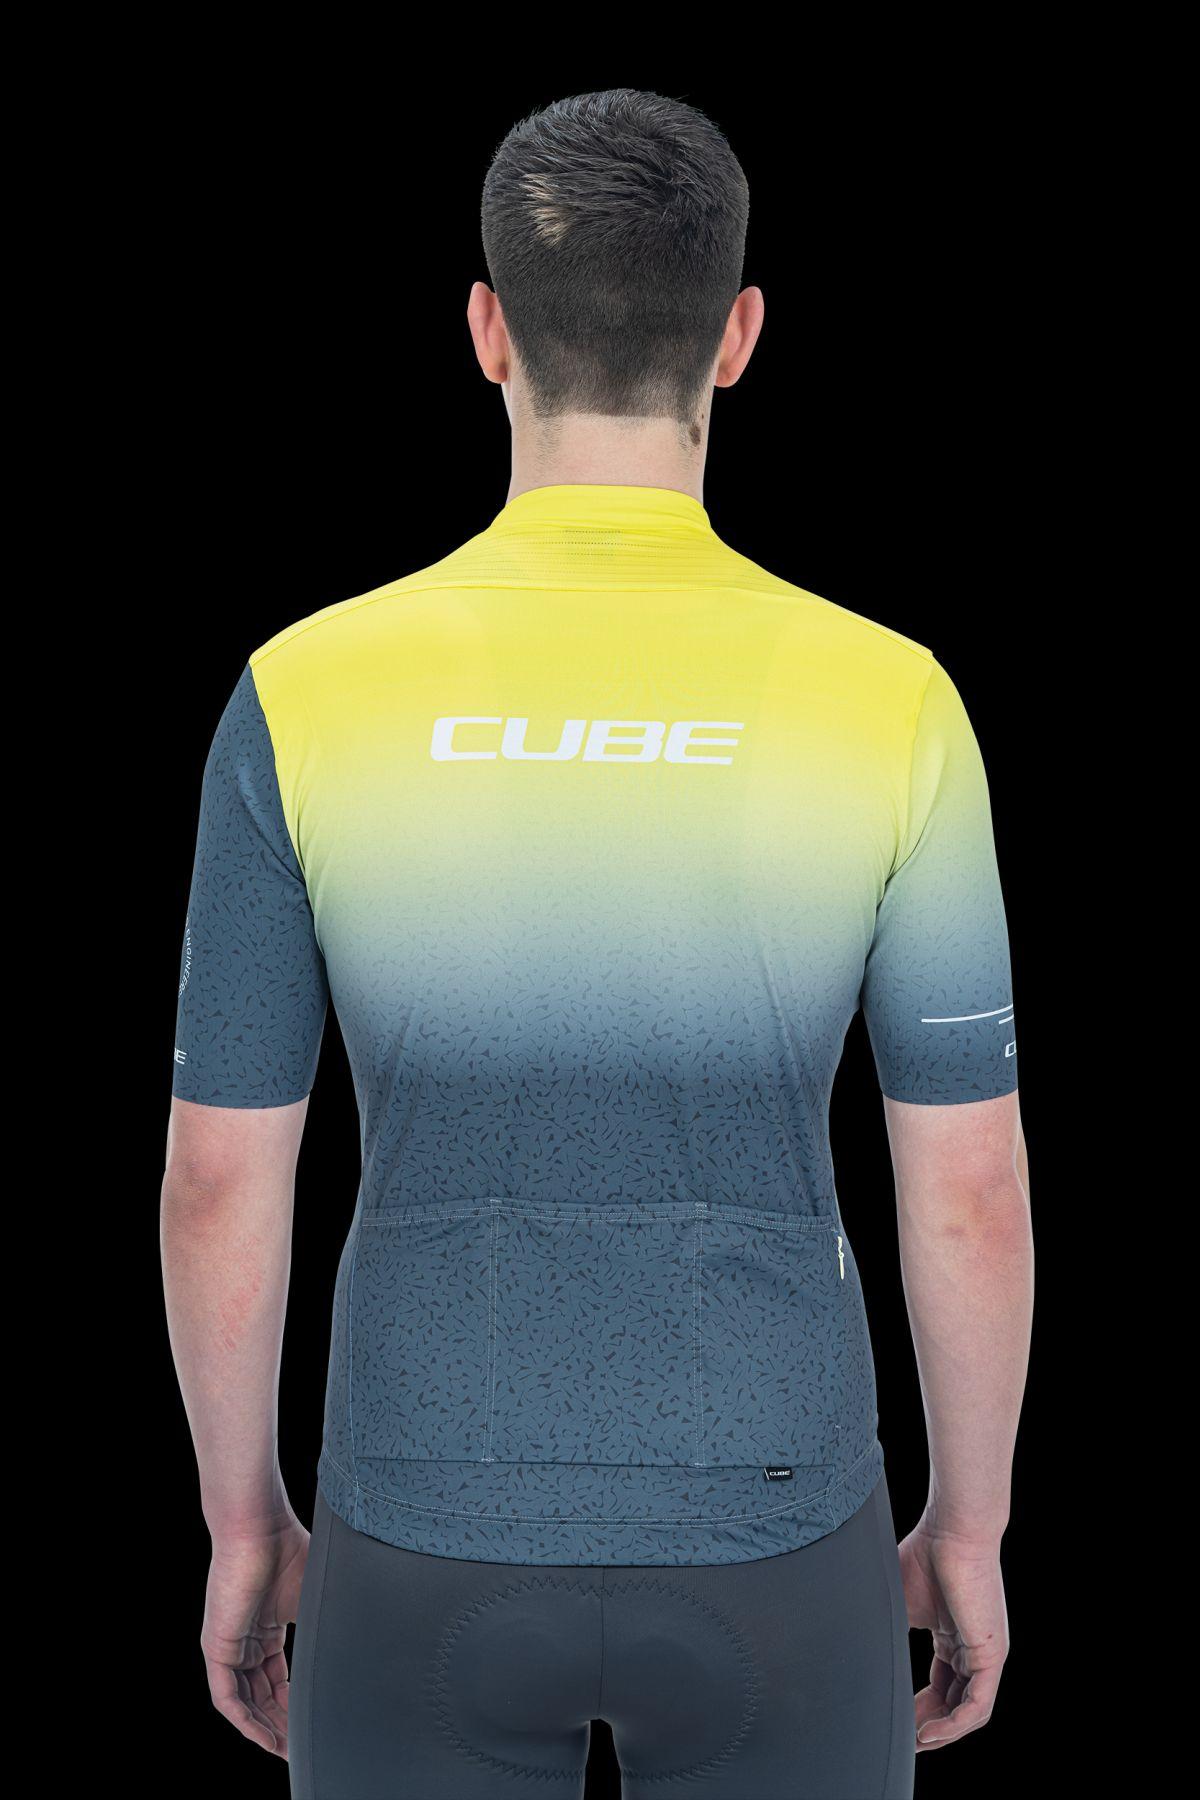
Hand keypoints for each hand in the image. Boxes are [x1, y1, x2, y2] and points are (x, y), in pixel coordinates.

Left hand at [200, 1513, 309, 1758]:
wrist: (261, 1529)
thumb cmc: (290, 1551)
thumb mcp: (315, 1598)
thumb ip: (326, 1626)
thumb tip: (369, 1646)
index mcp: (267, 1628)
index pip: (278, 1679)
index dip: (294, 1705)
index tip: (314, 1724)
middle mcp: (245, 1640)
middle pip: (261, 1696)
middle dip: (282, 1724)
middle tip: (303, 1748)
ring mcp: (229, 1646)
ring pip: (245, 1702)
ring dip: (266, 1730)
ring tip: (289, 1750)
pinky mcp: (216, 1648)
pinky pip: (227, 1698)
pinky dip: (246, 1722)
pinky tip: (267, 1739)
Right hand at [898, 1521, 1009, 1752]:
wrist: (950, 1531)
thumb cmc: (923, 1555)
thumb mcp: (897, 1604)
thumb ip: (886, 1633)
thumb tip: (852, 1655)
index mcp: (951, 1636)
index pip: (941, 1686)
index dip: (920, 1708)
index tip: (898, 1721)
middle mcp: (971, 1649)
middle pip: (954, 1704)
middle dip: (929, 1726)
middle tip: (905, 1740)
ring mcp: (984, 1653)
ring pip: (968, 1711)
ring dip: (942, 1733)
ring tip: (916, 1742)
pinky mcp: (991, 1654)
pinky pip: (977, 1705)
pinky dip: (954, 1725)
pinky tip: (928, 1733)